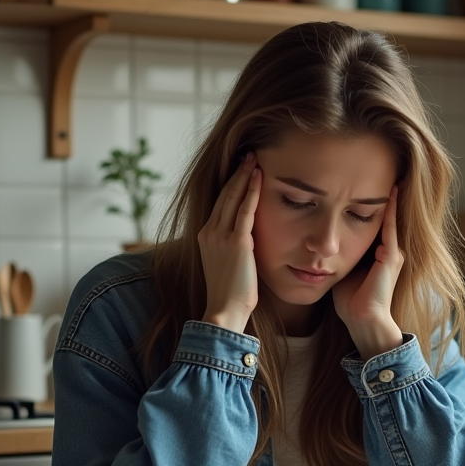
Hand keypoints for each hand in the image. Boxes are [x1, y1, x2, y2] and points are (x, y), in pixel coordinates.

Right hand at [199, 152, 260, 333]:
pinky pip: (245, 210)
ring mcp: (220, 236)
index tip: (240, 169)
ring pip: (232, 197)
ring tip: (254, 158)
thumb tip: (248, 239)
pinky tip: (259, 177)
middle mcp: (209, 232)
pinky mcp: (237, 242)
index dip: (230, 184)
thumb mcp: (227, 265)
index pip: (219, 203)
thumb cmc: (230, 294)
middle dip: (236, 173)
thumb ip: (233, 247)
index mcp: (205, 236)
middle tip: (248, 154)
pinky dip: (252, 191)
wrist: (224, 310)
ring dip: (244, 175)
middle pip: (223, 194)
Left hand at [332, 186, 404, 357]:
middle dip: (381, 195)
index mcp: (379, 254)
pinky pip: (390, 228)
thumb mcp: (342, 270)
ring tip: (390, 174)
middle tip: (383, 171)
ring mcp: (393, 253)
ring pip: (390, 219)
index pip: (374, 222)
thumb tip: (318, 242)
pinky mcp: (392, 258)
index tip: (363, 183)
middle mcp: (390, 251)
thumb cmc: (349, 301)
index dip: (369, 203)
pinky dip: (390, 211)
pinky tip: (389, 193)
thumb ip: (337, 254)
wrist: (363, 320)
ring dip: (390, 198)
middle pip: (384, 217)